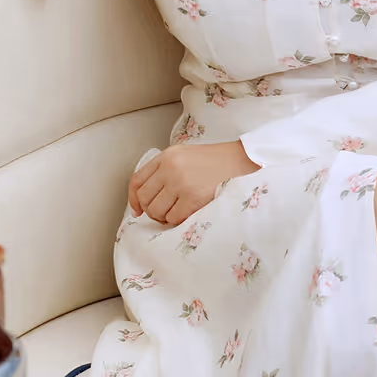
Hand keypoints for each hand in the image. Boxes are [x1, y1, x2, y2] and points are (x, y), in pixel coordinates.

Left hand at [129, 140, 257, 226]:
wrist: (243, 161)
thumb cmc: (216, 162)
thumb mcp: (186, 157)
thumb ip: (166, 171)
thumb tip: (146, 200)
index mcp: (167, 156)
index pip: (137, 180)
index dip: (134, 199)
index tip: (138, 210)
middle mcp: (170, 168)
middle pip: (145, 198)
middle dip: (151, 211)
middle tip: (164, 213)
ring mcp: (181, 183)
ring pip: (157, 211)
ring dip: (165, 217)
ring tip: (179, 212)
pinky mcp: (193, 198)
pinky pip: (174, 218)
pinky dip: (179, 220)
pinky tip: (190, 213)